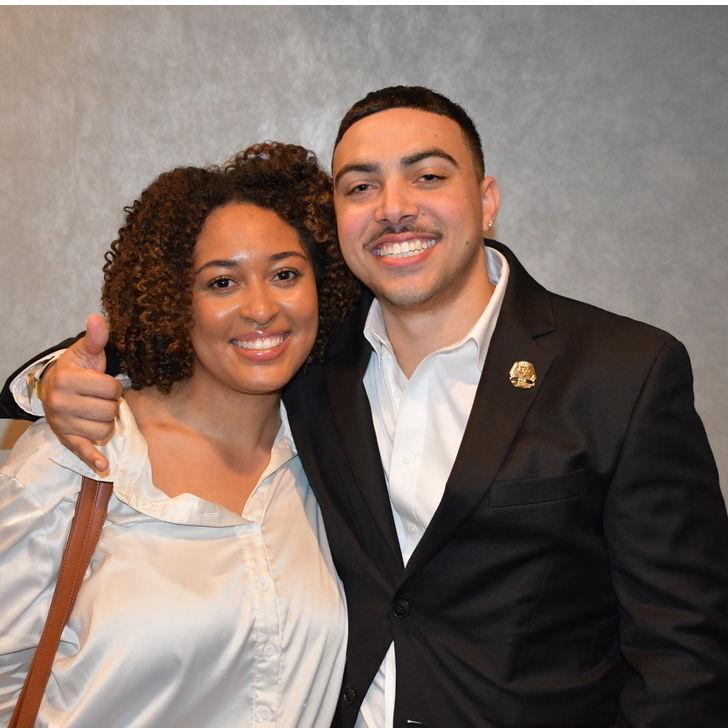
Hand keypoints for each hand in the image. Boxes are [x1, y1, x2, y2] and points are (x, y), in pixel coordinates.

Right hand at [40, 314, 121, 474]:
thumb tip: (99, 318)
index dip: (114, 386)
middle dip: (110, 404)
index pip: (111, 388)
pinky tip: (104, 466)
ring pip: (105, 430)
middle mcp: (61, 403)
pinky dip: (94, 460)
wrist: (54, 389)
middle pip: (110, 411)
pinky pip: (83, 451)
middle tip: (99, 399)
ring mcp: (63, 424)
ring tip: (95, 411)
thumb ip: (96, 339)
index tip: (104, 384)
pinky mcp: (67, 439)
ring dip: (107, 422)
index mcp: (67, 380)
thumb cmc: (77, 370)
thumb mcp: (86, 353)